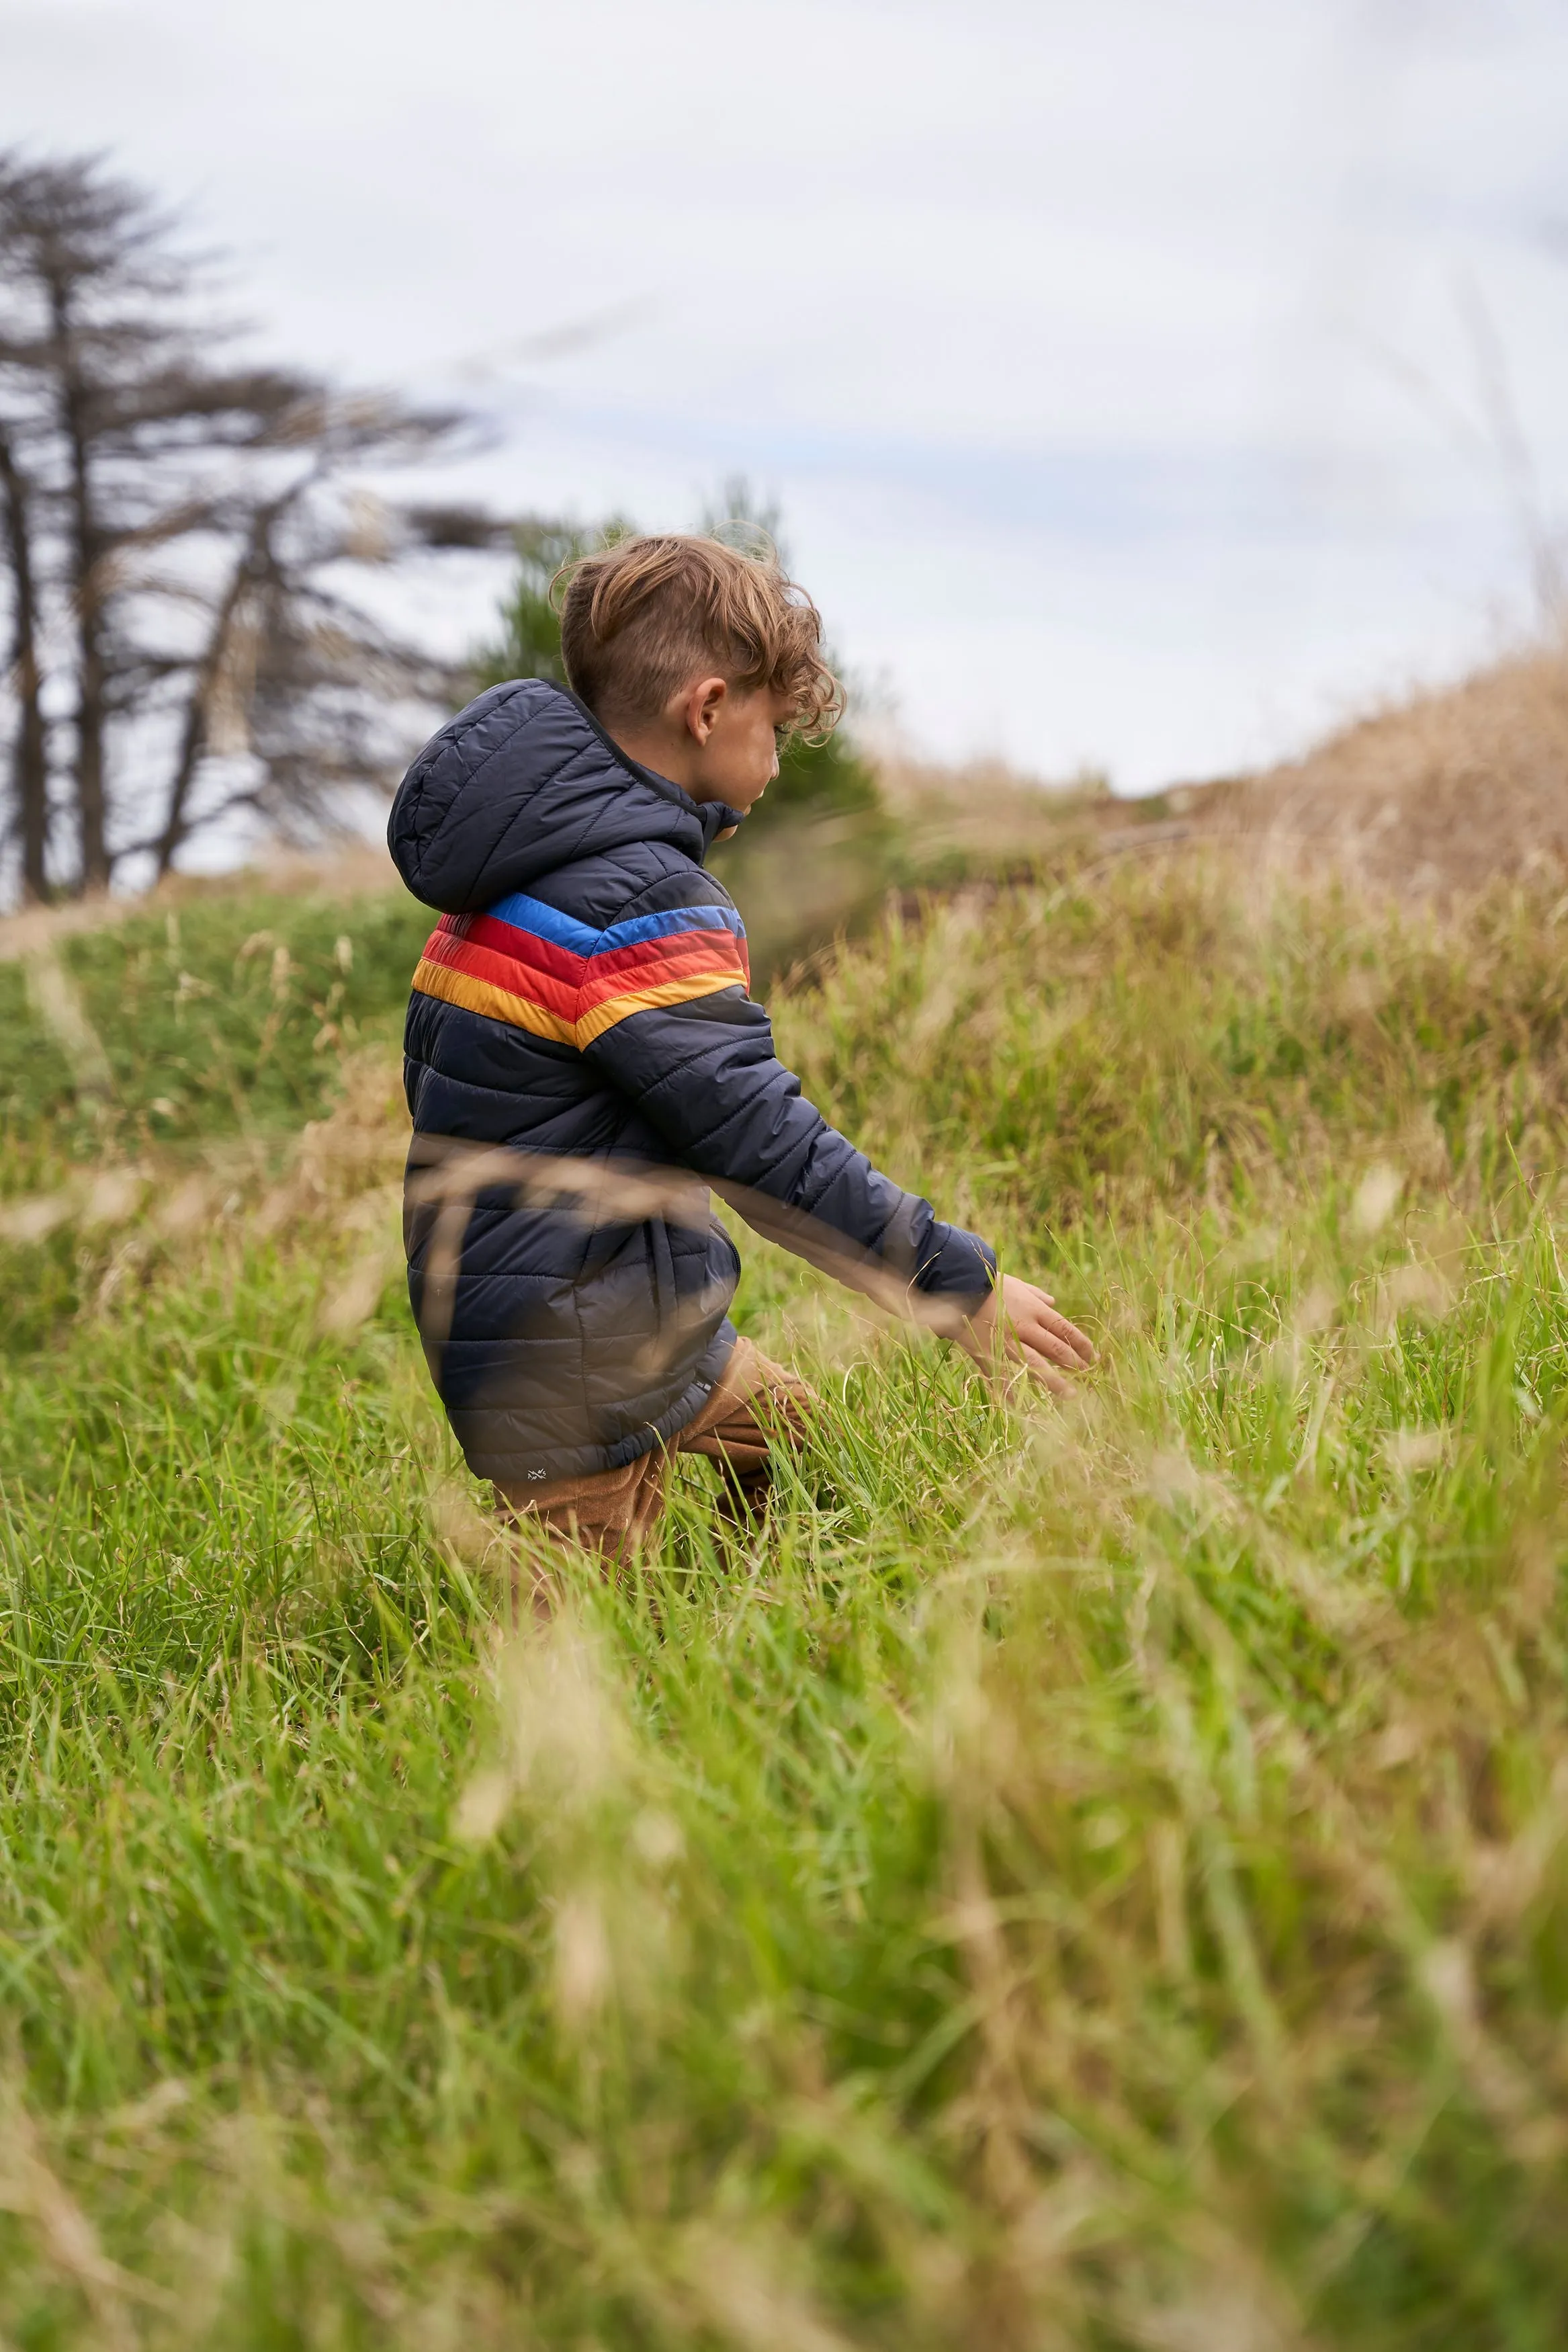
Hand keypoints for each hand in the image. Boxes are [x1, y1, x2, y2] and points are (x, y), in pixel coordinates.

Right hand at [960, 1274, 1094, 1397]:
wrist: (957, 1286)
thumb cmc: (988, 1283)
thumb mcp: (1017, 1284)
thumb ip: (1036, 1295)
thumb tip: (1053, 1302)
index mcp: (1034, 1310)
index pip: (1065, 1330)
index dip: (1082, 1345)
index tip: (1094, 1357)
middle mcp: (1024, 1327)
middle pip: (1056, 1349)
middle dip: (1075, 1364)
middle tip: (1088, 1377)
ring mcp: (1006, 1342)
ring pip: (1036, 1366)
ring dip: (1055, 1381)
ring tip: (1070, 1394)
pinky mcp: (987, 1353)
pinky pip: (1002, 1376)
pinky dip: (1011, 1392)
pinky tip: (1022, 1407)